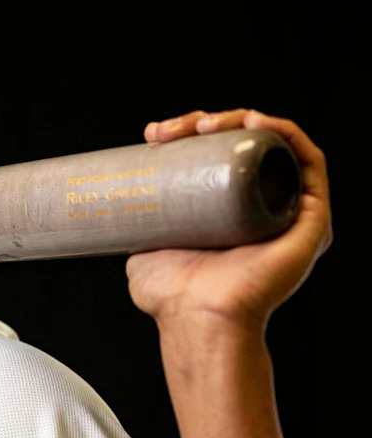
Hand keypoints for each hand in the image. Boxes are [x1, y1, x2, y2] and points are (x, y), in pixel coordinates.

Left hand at [125, 109, 331, 332]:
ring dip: (241, 120)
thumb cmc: (172, 297)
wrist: (198, 317)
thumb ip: (140, 233)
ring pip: (271, 146)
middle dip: (206, 123)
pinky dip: (285, 132)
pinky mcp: (312, 217)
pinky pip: (308, 161)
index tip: (155, 135)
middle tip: (172, 129)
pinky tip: (254, 121)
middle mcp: (261, 210)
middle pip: (242, 147)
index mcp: (227, 215)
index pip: (215, 159)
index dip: (188, 136)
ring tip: (203, 124)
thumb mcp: (143, 253)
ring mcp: (287, 211)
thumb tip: (125, 214)